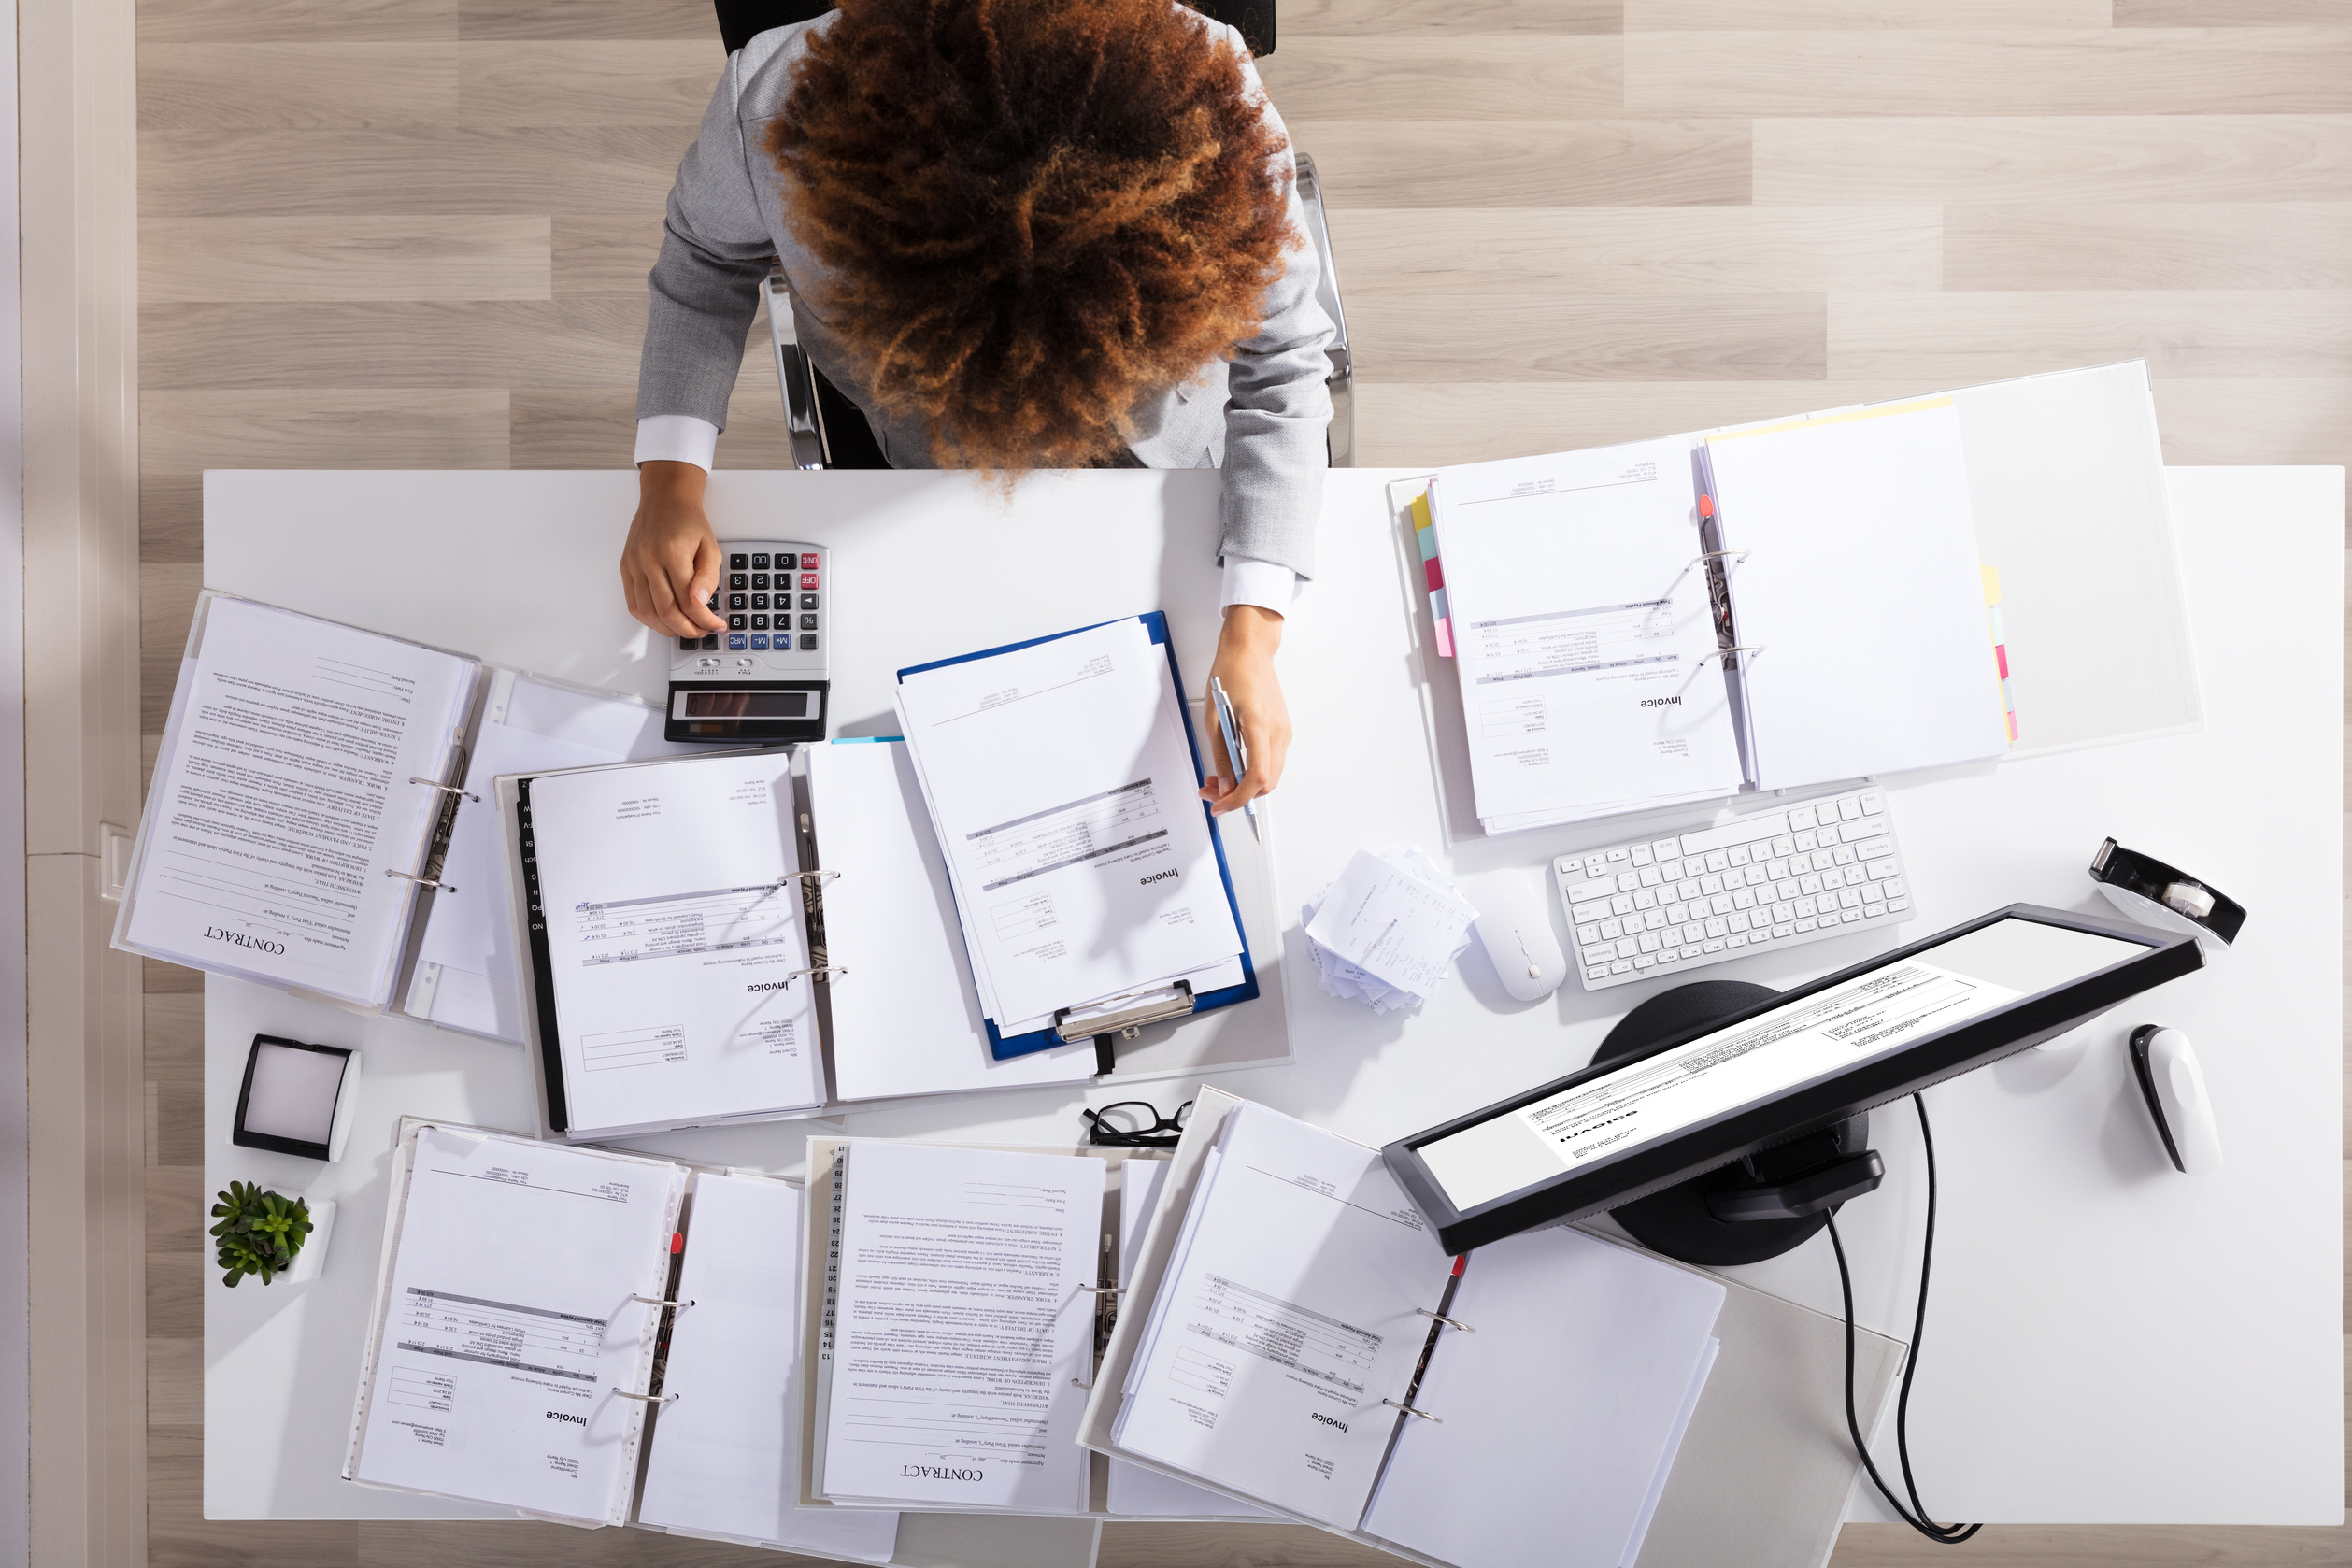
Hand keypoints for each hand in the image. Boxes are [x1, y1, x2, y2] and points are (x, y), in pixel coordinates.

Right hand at [621, 460, 726, 638]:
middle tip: (702, 631)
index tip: (717, 625)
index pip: (689, 601)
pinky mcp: (625, 568)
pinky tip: (665, 620)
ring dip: (668, 628)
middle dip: (688, 629)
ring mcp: (633, 565)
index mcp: (672, 552)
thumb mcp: (710, 547)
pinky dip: (649, 619)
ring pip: (647, 613)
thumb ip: (708, 577)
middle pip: (667, 611)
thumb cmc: (688, 522)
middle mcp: (648, 559)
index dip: (705, 620)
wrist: (665, 499)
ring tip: (686, 628)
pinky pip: (633, 604)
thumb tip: (700, 603)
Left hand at [1199, 604, 1290, 814]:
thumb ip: (1221, 755)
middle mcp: (1278, 732)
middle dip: (1239, 794)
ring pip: (1270, 775)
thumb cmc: (1231, 673)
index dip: (1238, 798)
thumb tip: (1223, 784)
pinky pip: (1271, 761)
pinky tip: (1234, 765)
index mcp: (1259, 725)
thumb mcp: (1213, 718)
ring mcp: (1284, 732)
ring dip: (1246, 784)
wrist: (1250, 650)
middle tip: (1212, 791)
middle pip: (1266, 783)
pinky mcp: (1282, 730)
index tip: (1219, 805)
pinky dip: (1253, 771)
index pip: (1256, 777)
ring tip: (1218, 778)